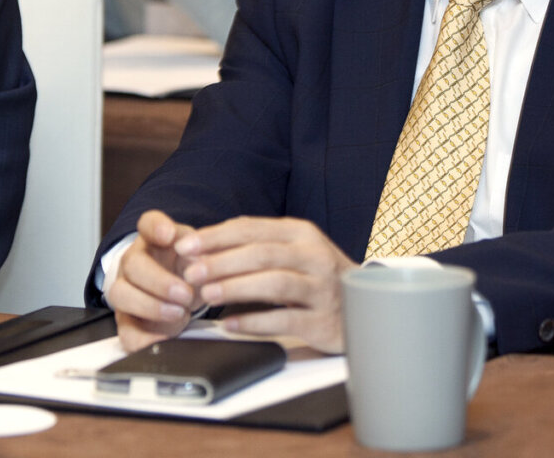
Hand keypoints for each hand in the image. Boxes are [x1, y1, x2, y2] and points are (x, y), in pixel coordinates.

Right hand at [107, 210, 201, 351]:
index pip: (148, 223)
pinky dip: (143, 338)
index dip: (156, 227)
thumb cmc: (189, 270)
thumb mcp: (201, 256)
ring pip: (120, 294)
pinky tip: (164, 338)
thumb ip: (204, 256)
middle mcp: (135, 261)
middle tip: (185, 293)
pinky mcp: (127, 321)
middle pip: (132, 263)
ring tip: (178, 313)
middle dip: (159, 281)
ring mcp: (126, 290)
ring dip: (150, 306)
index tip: (169, 235)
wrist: (182, 293)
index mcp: (155, 239)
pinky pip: (125, 331)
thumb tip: (204, 262)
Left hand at [175, 216, 357, 353]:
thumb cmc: (315, 276)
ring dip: (236, 288)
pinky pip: (285, 319)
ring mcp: (322, 288)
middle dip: (221, 262)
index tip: (185, 246)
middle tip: (190, 272)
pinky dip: (254, 322)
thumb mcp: (292, 250)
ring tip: (207, 295)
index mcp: (301, 232)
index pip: (251, 229)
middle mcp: (314, 256)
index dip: (215, 236)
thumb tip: (202, 244)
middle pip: (261, 254)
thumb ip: (255, 244)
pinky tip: (230, 324)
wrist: (368, 305)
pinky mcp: (325, 320)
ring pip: (274, 283)